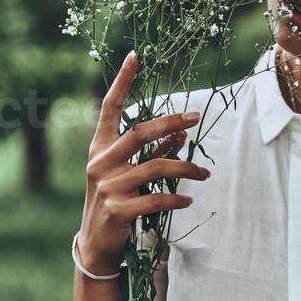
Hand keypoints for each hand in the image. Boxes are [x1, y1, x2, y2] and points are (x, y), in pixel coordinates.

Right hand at [78, 51, 209, 274]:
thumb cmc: (117, 200)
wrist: (96, 243)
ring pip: (156, 167)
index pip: (110, 108)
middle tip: (196, 117)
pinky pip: (157, 199)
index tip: (135, 56)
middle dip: (171, 122)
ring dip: (185, 169)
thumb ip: (151, 151)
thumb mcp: (129, 172)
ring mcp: (108, 186)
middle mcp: (100, 162)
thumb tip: (181, 132)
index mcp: (100, 148)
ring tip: (204, 174)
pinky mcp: (118, 210)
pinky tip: (188, 201)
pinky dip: (177, 199)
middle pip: (139, 132)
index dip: (122, 82)